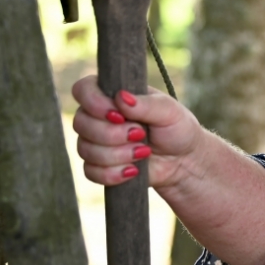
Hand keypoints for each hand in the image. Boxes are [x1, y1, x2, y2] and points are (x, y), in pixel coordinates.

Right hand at [71, 78, 202, 189]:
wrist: (183, 162)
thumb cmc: (177, 129)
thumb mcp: (169, 111)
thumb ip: (146, 104)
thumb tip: (121, 98)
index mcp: (112, 94)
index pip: (83, 90)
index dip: (94, 103)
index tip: (118, 115)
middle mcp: (98, 116)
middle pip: (80, 123)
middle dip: (112, 134)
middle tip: (141, 135)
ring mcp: (96, 142)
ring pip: (84, 149)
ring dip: (117, 155)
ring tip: (144, 153)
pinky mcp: (99, 166)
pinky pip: (90, 171)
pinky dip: (113, 173)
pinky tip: (134, 171)